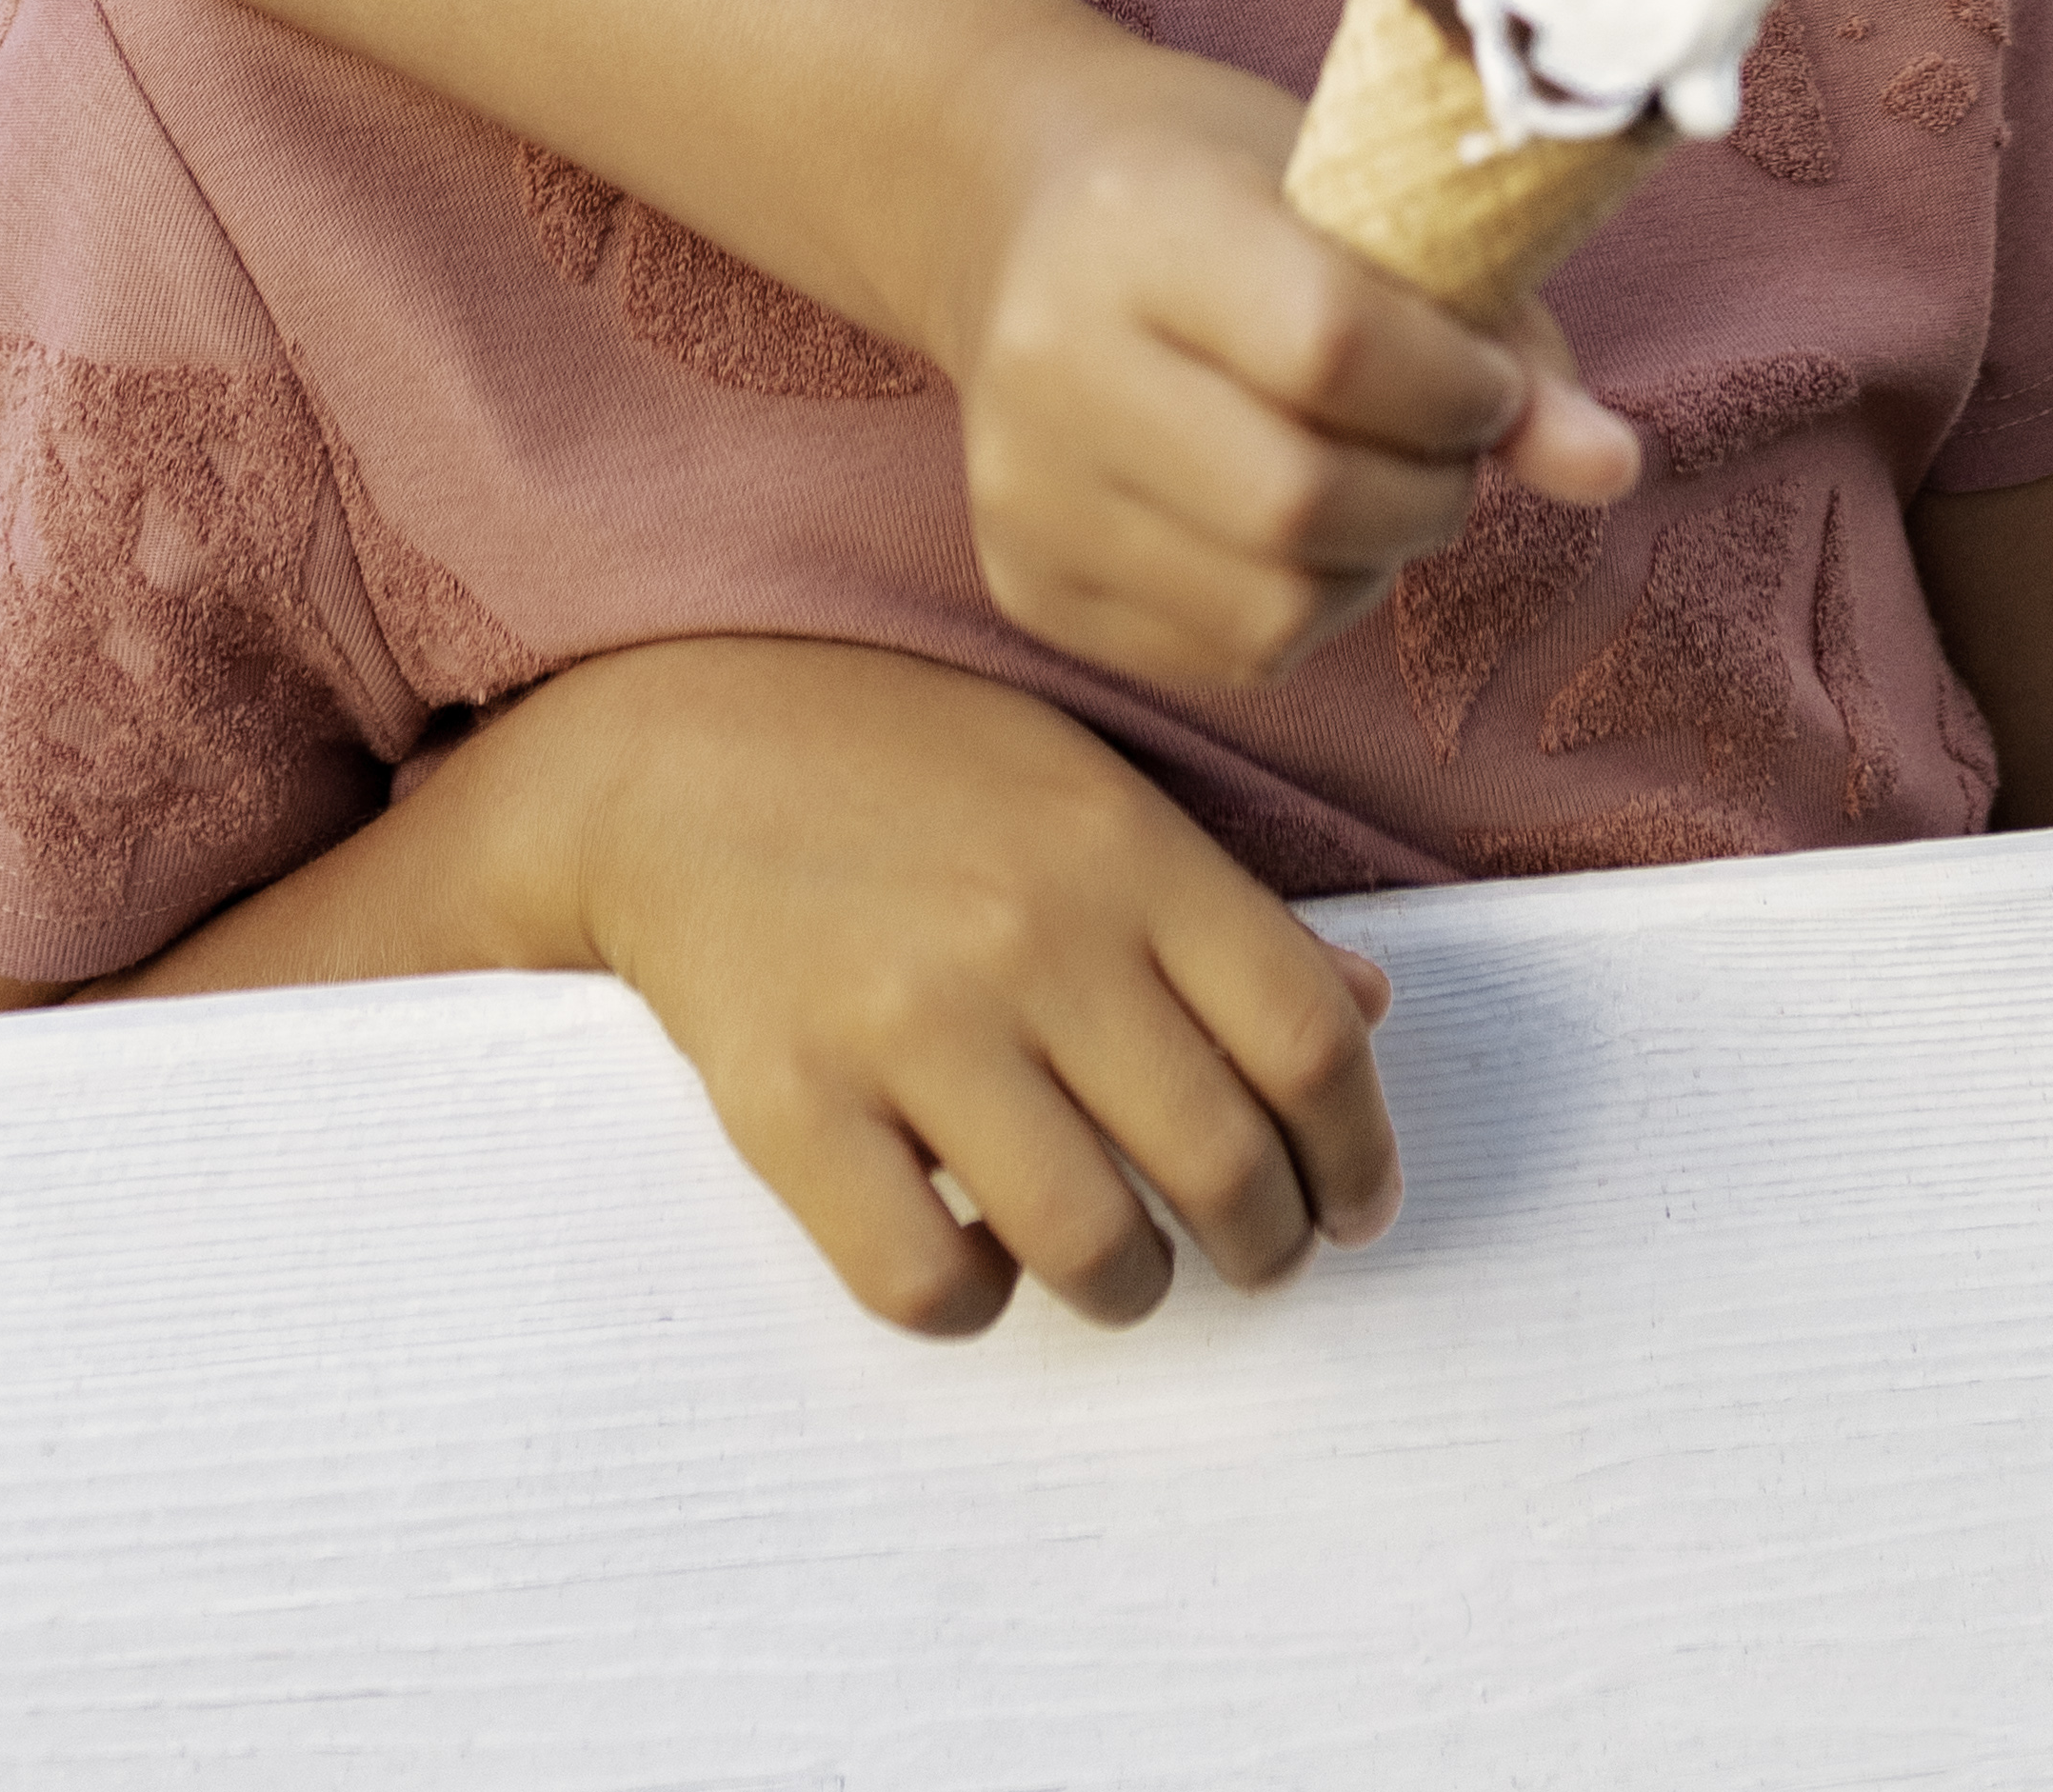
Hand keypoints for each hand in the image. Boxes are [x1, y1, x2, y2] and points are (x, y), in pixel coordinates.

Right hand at [493, 636, 1405, 1335]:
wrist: (684, 751)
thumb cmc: (913, 769)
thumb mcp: (1089, 785)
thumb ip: (1224, 905)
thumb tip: (1367, 1016)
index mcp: (1124, 847)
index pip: (1305, 1039)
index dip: (1361, 1153)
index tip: (1358, 1204)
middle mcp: (1032, 936)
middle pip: (1220, 1161)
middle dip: (1269, 1245)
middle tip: (1262, 1257)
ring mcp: (907, 1025)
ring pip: (1089, 1245)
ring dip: (1134, 1288)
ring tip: (1127, 1269)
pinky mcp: (791, 1108)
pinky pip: (924, 1283)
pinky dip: (975, 1301)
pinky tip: (977, 1249)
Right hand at [947, 40, 1640, 683]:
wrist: (1018, 216)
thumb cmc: (1218, 181)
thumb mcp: (1351, 190)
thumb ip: (1493, 325)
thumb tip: (1614, 466)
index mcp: (1137, 224)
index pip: (1331, 346)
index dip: (1454, 385)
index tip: (1491, 380)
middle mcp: (1052, 361)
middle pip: (1298, 501)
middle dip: (1428, 491)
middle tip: (1453, 447)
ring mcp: (1024, 489)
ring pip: (1271, 606)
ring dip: (1377, 562)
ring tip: (1380, 482)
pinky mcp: (1028, 585)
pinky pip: (1226, 656)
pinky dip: (1309, 609)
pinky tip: (1301, 528)